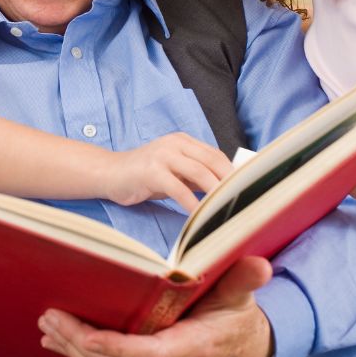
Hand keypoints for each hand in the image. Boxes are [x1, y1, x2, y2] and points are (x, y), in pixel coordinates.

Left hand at [38, 256, 273, 356]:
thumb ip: (243, 281)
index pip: (147, 355)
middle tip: (50, 317)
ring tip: (48, 327)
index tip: (86, 335)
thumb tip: (258, 265)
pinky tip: (61, 343)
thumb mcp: (241, 300)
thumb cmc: (238, 325)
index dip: (114, 348)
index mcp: (191, 350)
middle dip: (79, 342)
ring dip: (74, 350)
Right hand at [103, 133, 233, 211]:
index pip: (215, 154)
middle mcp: (175, 143)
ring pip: (199, 172)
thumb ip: (196, 176)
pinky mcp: (151, 171)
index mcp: (183, 141)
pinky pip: (178, 188)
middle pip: (211, 161)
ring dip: (215, 191)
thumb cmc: (144, 175)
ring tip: (225, 208)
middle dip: (229, 181)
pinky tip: (198, 215)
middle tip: (242, 201)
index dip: (232, 172)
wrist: (110, 173)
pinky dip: (191, 203)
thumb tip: (226, 188)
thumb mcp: (174, 171)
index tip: (245, 189)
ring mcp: (162, 155)